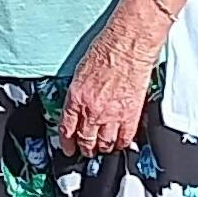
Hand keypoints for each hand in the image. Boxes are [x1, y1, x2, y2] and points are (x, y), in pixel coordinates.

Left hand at [58, 0, 166, 154]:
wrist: (128, 45)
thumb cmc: (106, 50)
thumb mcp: (80, 72)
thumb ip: (78, 94)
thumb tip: (78, 108)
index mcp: (76, 98)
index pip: (67, 129)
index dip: (67, 143)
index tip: (68, 148)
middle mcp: (92, 110)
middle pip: (86, 140)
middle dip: (84, 149)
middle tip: (85, 151)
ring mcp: (112, 115)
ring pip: (104, 144)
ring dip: (101, 149)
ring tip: (101, 150)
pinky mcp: (131, 115)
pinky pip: (125, 138)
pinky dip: (121, 144)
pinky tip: (119, 144)